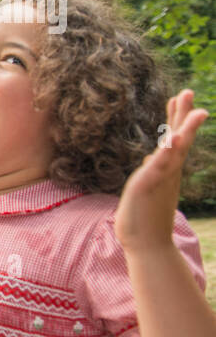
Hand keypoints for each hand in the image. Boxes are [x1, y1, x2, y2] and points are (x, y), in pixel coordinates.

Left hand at [115, 89, 207, 252]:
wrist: (147, 245)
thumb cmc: (144, 219)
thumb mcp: (147, 189)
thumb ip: (152, 173)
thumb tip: (151, 161)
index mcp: (166, 171)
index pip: (173, 140)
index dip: (176, 119)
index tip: (177, 98)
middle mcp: (168, 173)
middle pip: (179, 138)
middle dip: (183, 115)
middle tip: (188, 91)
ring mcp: (161, 179)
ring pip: (175, 149)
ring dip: (183, 128)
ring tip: (192, 109)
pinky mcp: (149, 186)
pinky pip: (159, 166)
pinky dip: (166, 152)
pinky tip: (171, 139)